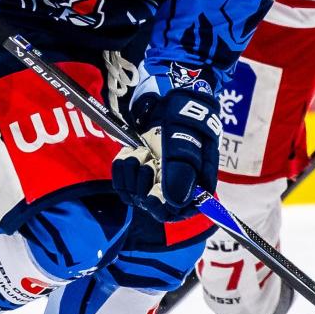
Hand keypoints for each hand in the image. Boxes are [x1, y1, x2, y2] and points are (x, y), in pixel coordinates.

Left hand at [112, 86, 219, 220]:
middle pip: (151, 206)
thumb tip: (174, 202)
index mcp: (194, 186)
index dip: (161, 208)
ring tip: (143, 151)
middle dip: (144, 183)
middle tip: (149, 160)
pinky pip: (121, 182)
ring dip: (133, 170)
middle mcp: (174, 188)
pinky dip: (122, 166)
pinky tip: (131, 152)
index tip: (151, 196)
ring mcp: (154, 181)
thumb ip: (181, 170)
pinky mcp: (136, 173)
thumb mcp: (186, 141)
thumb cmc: (185, 120)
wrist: (168, 100)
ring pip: (133, 194)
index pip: (176, 213)